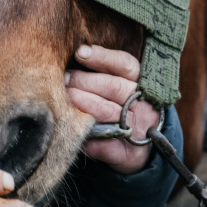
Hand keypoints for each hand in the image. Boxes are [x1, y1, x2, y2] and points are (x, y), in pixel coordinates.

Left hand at [65, 45, 158, 174]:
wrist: (141, 150)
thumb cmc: (123, 110)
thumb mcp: (121, 88)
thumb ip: (102, 75)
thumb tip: (74, 62)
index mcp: (141, 85)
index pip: (125, 65)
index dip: (103, 58)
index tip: (80, 52)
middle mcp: (142, 105)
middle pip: (113, 86)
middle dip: (84, 81)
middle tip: (64, 79)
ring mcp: (137, 130)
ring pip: (108, 112)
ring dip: (83, 104)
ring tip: (65, 98)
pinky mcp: (129, 154)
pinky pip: (105, 145)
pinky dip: (89, 140)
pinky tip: (75, 133)